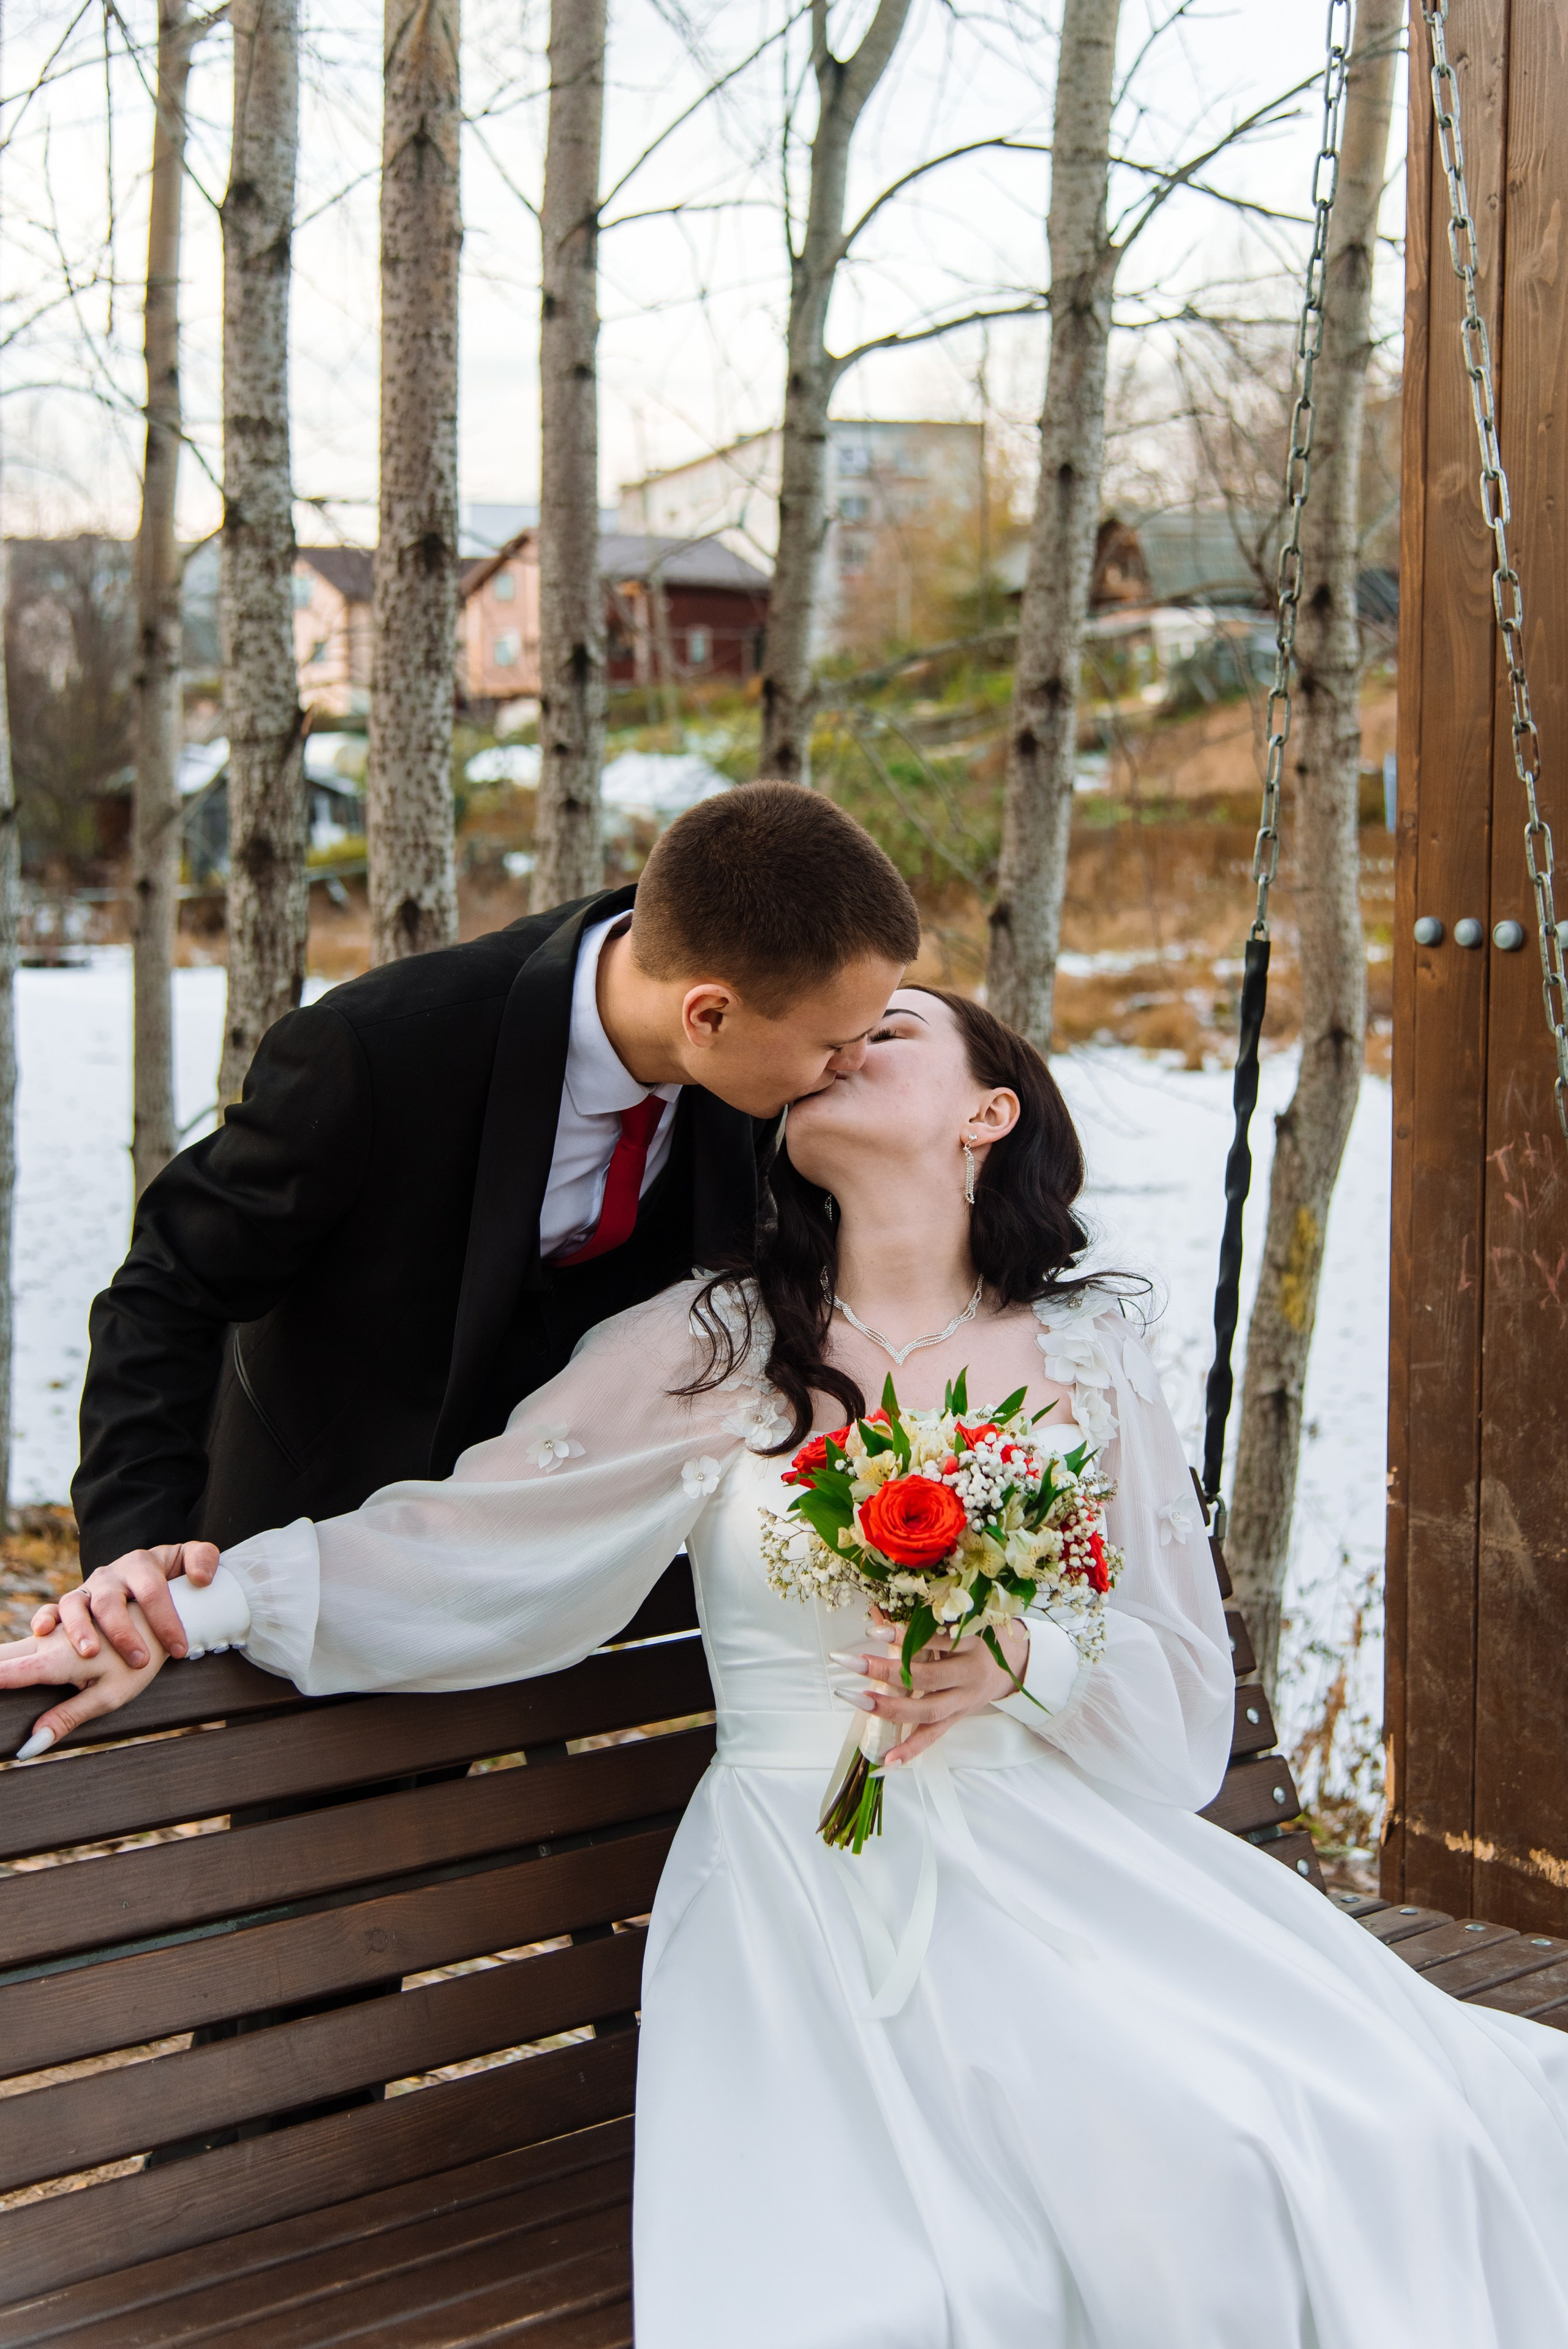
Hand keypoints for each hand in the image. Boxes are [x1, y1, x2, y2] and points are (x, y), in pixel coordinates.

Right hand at [0, 1604, 169, 1757]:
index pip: (1, 1674)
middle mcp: (46, 1643)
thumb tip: (29, 1747)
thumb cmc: (138, 1661)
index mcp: (54, 1661)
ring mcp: (51, 1634)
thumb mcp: (106, 1697)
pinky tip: (3, 1663)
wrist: (162, 1617)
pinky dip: (4, 1657)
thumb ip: (65, 1719)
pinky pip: (24, 1644)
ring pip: (8, 1649)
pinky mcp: (59, 1630)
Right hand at [29, 1542, 218, 1669]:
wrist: (139, 1571)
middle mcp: (110, 1575)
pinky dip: (44, 1617)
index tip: (178, 1649)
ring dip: (80, 1629)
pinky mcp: (70, 1603)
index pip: (152, 1590)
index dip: (165, 1619)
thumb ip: (202, 1558)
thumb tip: (203, 1578)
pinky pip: (51, 1608)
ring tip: (89, 1653)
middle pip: (111, 1601)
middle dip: (123, 1632)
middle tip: (139, 1660)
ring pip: (75, 1604)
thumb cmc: (167, 1574)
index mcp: (140, 1564)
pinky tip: (42, 1633)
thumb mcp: (187, 1559)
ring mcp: (87, 1589)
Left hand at [833, 1608, 1030, 1766]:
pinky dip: (911, 1749)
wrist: (1013, 1664)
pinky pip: (934, 1736)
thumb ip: (925, 1624)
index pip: (935, 1640)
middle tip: (853, 1663)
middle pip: (927, 1678)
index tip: (872, 1632)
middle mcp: (968, 1675)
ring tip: (857, 1699)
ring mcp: (963, 1702)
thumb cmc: (978, 1638)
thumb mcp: (960, 1624)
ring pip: (928, 1711)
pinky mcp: (958, 1719)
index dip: (905, 1637)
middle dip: (887, 1672)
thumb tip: (877, 1616)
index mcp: (970, 1644)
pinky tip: (888, 1759)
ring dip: (890, 1708)